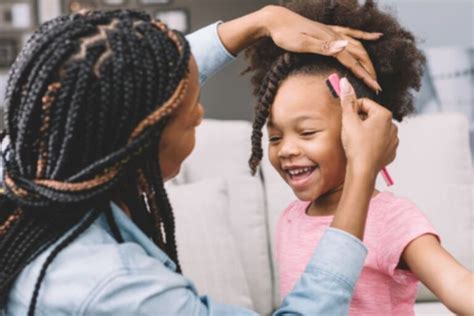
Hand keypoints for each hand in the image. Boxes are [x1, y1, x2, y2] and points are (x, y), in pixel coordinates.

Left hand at [262, 5, 381, 92]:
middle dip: (369, 71)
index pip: (353, 62)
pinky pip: (351, 33)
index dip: (365, 76)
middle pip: (358, 55)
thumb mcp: (302, 43)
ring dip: (367, 60)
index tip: (375, 88)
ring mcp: (333, 32)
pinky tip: (375, 37)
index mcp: (330, 41)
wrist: (276, 20)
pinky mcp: (328, 30)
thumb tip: (344, 47)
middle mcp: (335, 36)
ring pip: (357, 46)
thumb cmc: (285, 34)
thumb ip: (324, 47)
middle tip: (376, 86)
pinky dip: (364, 36)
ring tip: (374, 73)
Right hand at [339, 77, 397, 176]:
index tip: (347, 120)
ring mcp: (393, 139)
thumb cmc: (356, 146)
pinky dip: (372, 143)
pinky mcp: (392, 150)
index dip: (353, 110)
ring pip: (376, 129)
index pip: (364, 104)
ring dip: (366, 132)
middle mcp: (392, 125)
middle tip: (351, 132)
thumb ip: (347, 100)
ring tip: (357, 141)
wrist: (363, 170)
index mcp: (384, 115)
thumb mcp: (348, 120)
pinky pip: (380, 141)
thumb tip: (345, 82)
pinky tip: (364, 149)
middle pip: (371, 116)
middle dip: (360, 121)